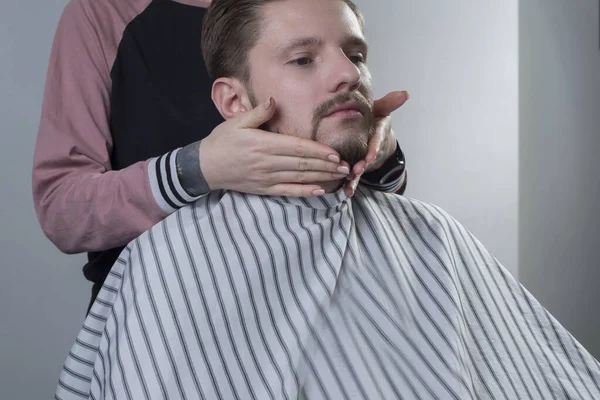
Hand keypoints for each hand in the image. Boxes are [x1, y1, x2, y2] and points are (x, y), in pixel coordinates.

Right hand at [200, 98, 348, 196]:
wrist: (205, 167)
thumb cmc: (221, 142)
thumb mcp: (236, 122)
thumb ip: (258, 113)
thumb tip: (274, 101)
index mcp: (263, 145)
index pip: (296, 148)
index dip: (317, 151)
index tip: (334, 153)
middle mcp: (267, 163)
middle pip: (302, 164)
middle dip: (326, 165)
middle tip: (346, 166)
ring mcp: (266, 178)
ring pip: (299, 178)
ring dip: (321, 177)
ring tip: (339, 176)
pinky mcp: (264, 189)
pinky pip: (288, 191)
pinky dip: (305, 192)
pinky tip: (320, 190)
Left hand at [344, 91, 408, 196]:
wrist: (376, 133)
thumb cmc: (375, 118)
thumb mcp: (381, 109)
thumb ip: (388, 102)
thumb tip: (404, 94)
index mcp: (379, 131)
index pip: (377, 139)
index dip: (375, 148)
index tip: (370, 155)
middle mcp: (374, 146)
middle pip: (369, 157)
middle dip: (364, 165)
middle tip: (357, 170)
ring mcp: (366, 157)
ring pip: (362, 168)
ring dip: (356, 177)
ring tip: (350, 184)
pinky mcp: (359, 164)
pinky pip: (355, 175)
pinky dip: (351, 184)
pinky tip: (346, 192)